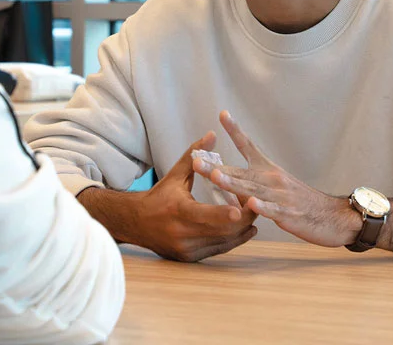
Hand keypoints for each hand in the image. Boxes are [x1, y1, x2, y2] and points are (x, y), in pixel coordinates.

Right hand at [138, 131, 257, 261]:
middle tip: (256, 204)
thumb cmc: (159, 196)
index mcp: (177, 210)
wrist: (136, 222)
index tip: (240, 210)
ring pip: (223, 242)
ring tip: (254, 215)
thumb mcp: (175, 174)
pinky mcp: (190, 258)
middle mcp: (181, 233)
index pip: (203, 214)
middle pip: (220, 230)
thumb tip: (212, 135)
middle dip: (242, 219)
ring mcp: (186, 248)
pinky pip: (218, 250)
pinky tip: (245, 230)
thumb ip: (194, 155)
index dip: (223, 214)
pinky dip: (233, 240)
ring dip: (241, 230)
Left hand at [196, 111, 361, 247]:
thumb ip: (250, 180)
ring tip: (215, 176)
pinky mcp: (289, 214)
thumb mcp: (275, 185)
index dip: (234, 130)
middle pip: (240, 171)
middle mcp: (272, 178)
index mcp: (267, 169)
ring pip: (252, 189)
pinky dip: (262, 207)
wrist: (333, 217)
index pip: (248, 145)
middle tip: (195, 159)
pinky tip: (249, 205)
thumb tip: (224, 177)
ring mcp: (280, 196)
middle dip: (216, 166)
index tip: (222, 113)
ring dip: (232, 183)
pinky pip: (273, 211)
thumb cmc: (300, 201)